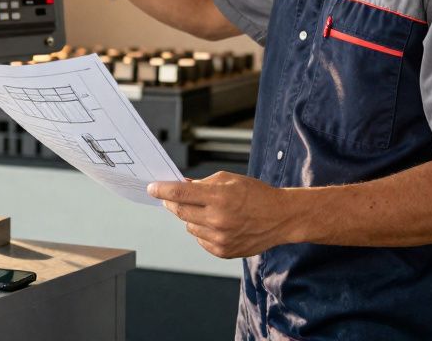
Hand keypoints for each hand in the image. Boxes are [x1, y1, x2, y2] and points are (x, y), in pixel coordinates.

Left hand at [147, 172, 299, 258]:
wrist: (280, 218)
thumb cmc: (257, 194)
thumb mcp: (230, 179)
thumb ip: (203, 183)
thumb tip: (180, 186)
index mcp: (219, 197)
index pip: (180, 194)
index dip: (162, 190)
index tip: (151, 188)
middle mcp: (218, 219)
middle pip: (180, 212)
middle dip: (171, 203)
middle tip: (168, 198)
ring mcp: (220, 238)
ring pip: (189, 226)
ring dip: (190, 217)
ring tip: (207, 211)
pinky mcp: (223, 251)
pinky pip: (200, 239)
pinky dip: (202, 231)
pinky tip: (216, 224)